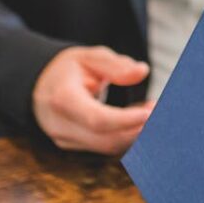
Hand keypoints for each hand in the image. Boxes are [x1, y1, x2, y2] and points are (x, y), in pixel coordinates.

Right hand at [32, 46, 153, 154]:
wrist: (40, 84)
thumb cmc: (69, 68)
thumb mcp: (90, 56)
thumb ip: (116, 65)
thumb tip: (142, 71)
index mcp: (62, 99)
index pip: (96, 119)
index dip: (125, 120)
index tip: (150, 112)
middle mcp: (60, 125)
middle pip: (105, 139)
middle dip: (137, 128)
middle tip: (162, 111)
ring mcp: (65, 138)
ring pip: (106, 146)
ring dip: (134, 133)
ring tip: (153, 110)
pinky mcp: (72, 145)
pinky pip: (103, 145)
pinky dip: (124, 135)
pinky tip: (139, 118)